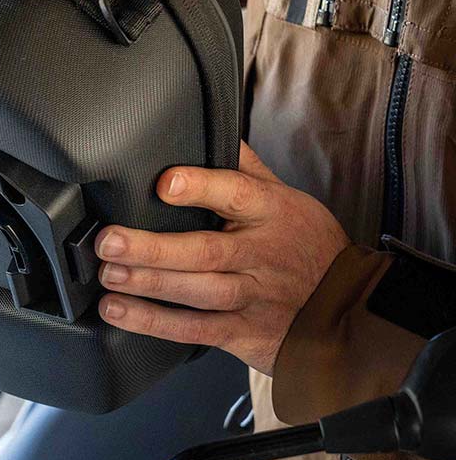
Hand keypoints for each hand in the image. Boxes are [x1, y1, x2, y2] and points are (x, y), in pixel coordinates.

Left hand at [95, 142, 349, 374]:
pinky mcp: (240, 332)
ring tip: (109, 274)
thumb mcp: (286, 198)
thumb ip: (244, 168)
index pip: (235, 193)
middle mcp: (260, 255)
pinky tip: (119, 311)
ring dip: (149, 285)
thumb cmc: (307, 246)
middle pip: (206, 251)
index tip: (164, 183)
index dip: (199, 187)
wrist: (349, 311)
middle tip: (110, 241)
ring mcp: (251, 296)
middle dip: (153, 248)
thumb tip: (210, 127)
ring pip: (197, 291)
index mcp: (271, 212)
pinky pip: (193, 330)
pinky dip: (153, 323)